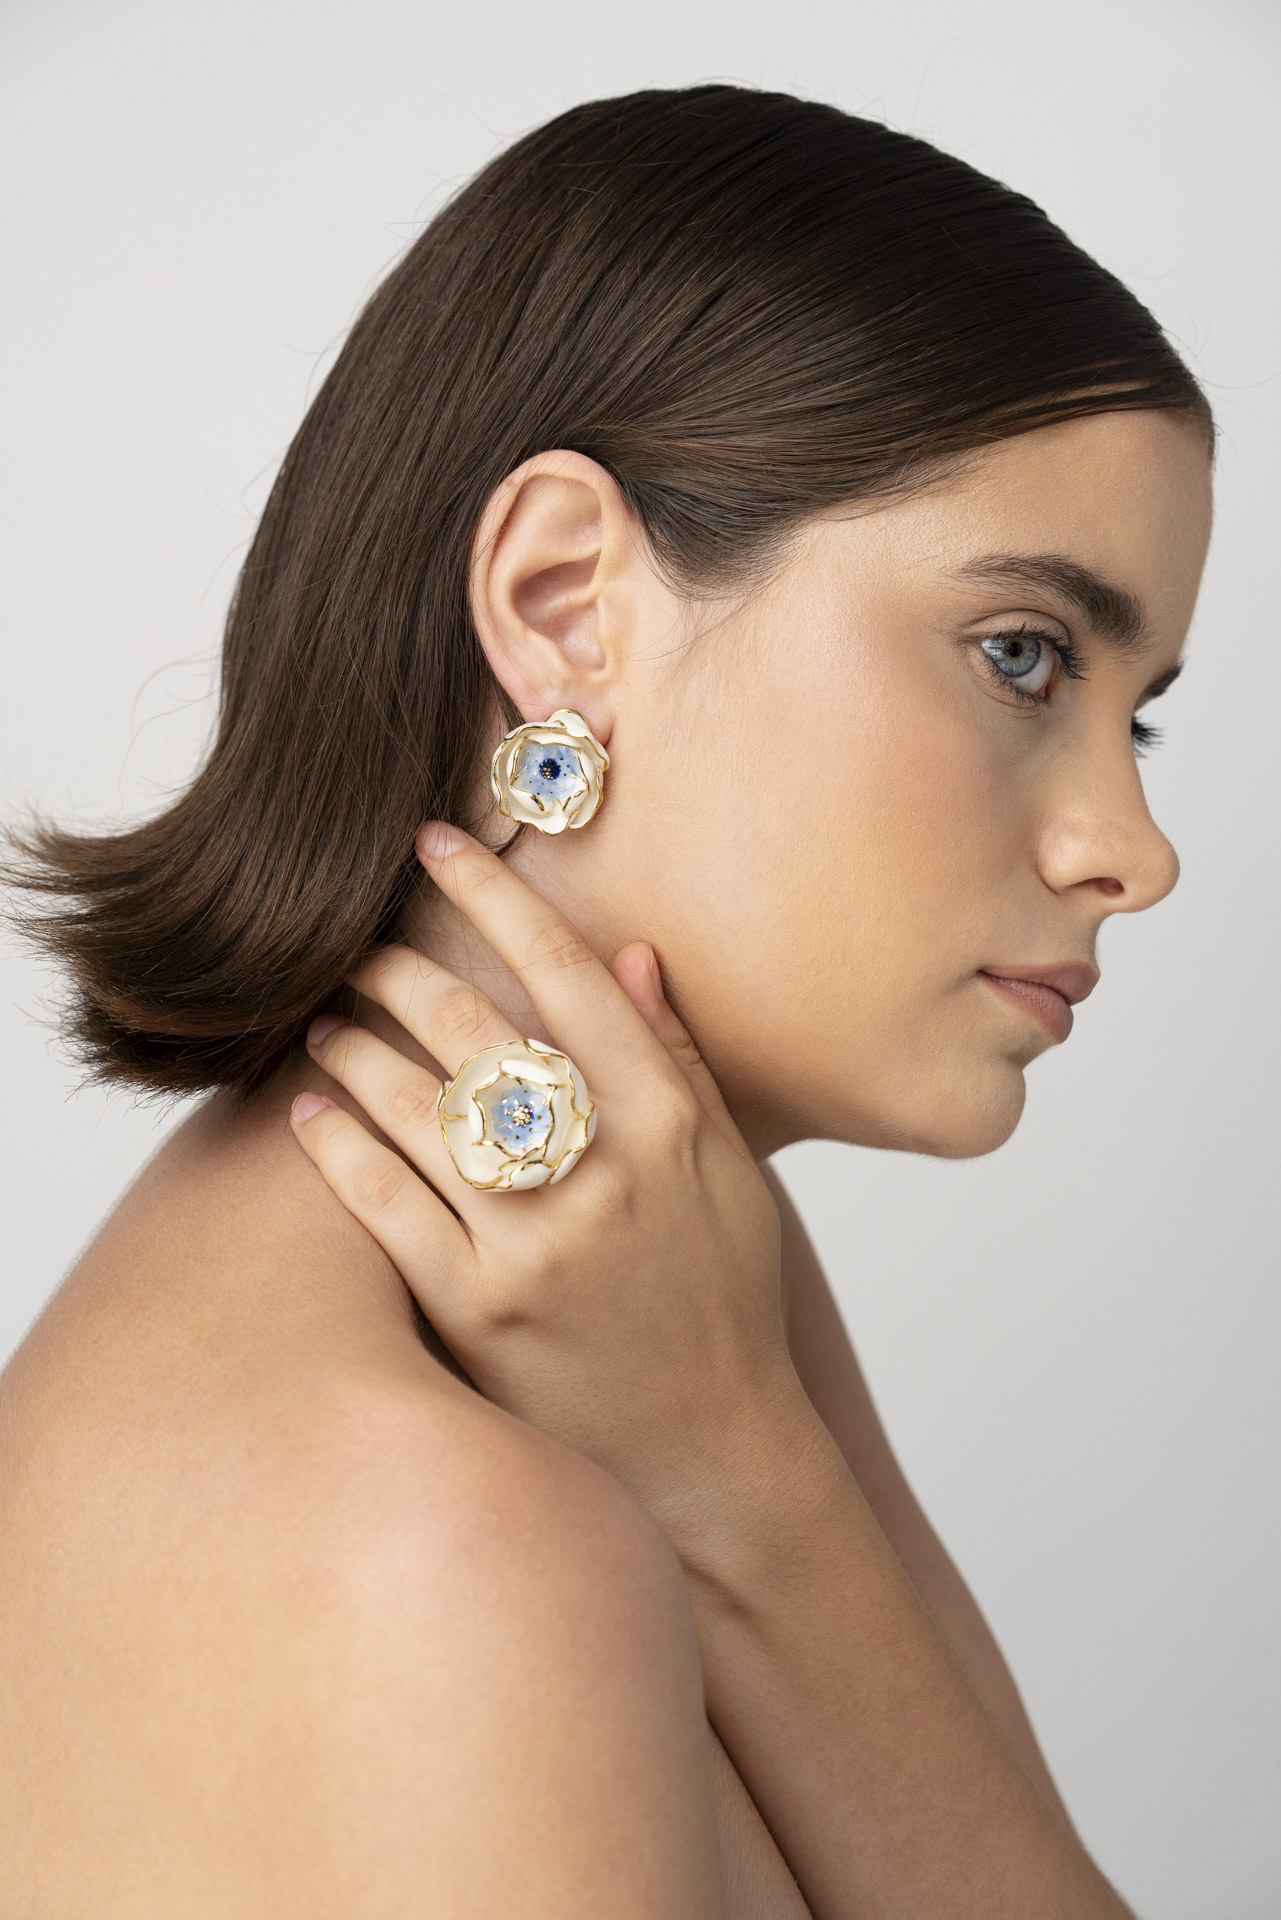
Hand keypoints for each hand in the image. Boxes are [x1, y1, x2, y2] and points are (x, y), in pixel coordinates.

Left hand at [290, 823, 811, 1547]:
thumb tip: (630, 954)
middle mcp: (603, 1171)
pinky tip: (312, 1109)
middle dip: (399, 964)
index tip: (437, 844)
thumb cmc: (725, 1299)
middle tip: (357, 939)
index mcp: (669, 1121)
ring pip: (417, 1107)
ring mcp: (536, 1243)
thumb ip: (679, 1061)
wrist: (712, 1448)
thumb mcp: (731, 1172)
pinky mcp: (477, 1310)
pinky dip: (339, 1145)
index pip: (567, 974)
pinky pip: (386, 1204)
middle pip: (475, 1027)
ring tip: (324, 1018)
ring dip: (356, 1046)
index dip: (494, 896)